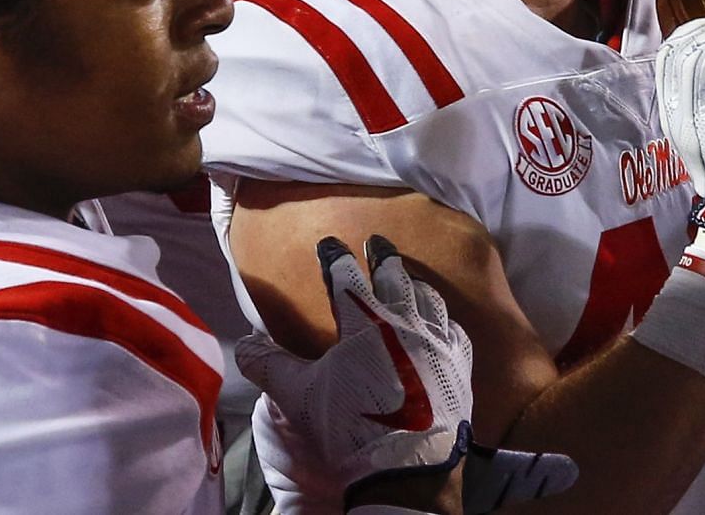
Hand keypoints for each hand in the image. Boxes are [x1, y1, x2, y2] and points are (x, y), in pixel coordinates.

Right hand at [237, 236, 473, 509]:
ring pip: (428, 297)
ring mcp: (437, 340)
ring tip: (409, 276)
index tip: (329, 243)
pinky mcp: (459, 361)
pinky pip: (453, 327)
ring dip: (415, 283)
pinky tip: (440, 319)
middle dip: (383, 256)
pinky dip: (442, 317)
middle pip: (394, 276)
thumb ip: (269, 364)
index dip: (335, 257)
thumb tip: (246, 342)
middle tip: (378, 240)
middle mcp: (405, 322)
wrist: (406, 464)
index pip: (346, 278)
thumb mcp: (298, 396)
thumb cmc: (349, 427)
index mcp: (364, 324)